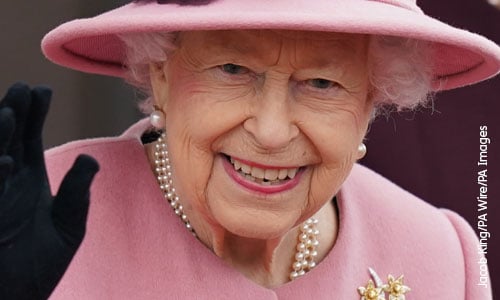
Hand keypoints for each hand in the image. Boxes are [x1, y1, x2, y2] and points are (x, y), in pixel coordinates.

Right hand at [0, 83, 98, 299]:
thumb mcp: (69, 226)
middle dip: (14, 114)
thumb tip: (90, 158)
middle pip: (7, 140)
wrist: (19, 298)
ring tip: (12, 113)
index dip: (34, 114)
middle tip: (24, 89)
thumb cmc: (42, 265)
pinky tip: (7, 160)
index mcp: (29, 182)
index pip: (27, 139)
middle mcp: (7, 183)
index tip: (43, 89)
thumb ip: (77, 192)